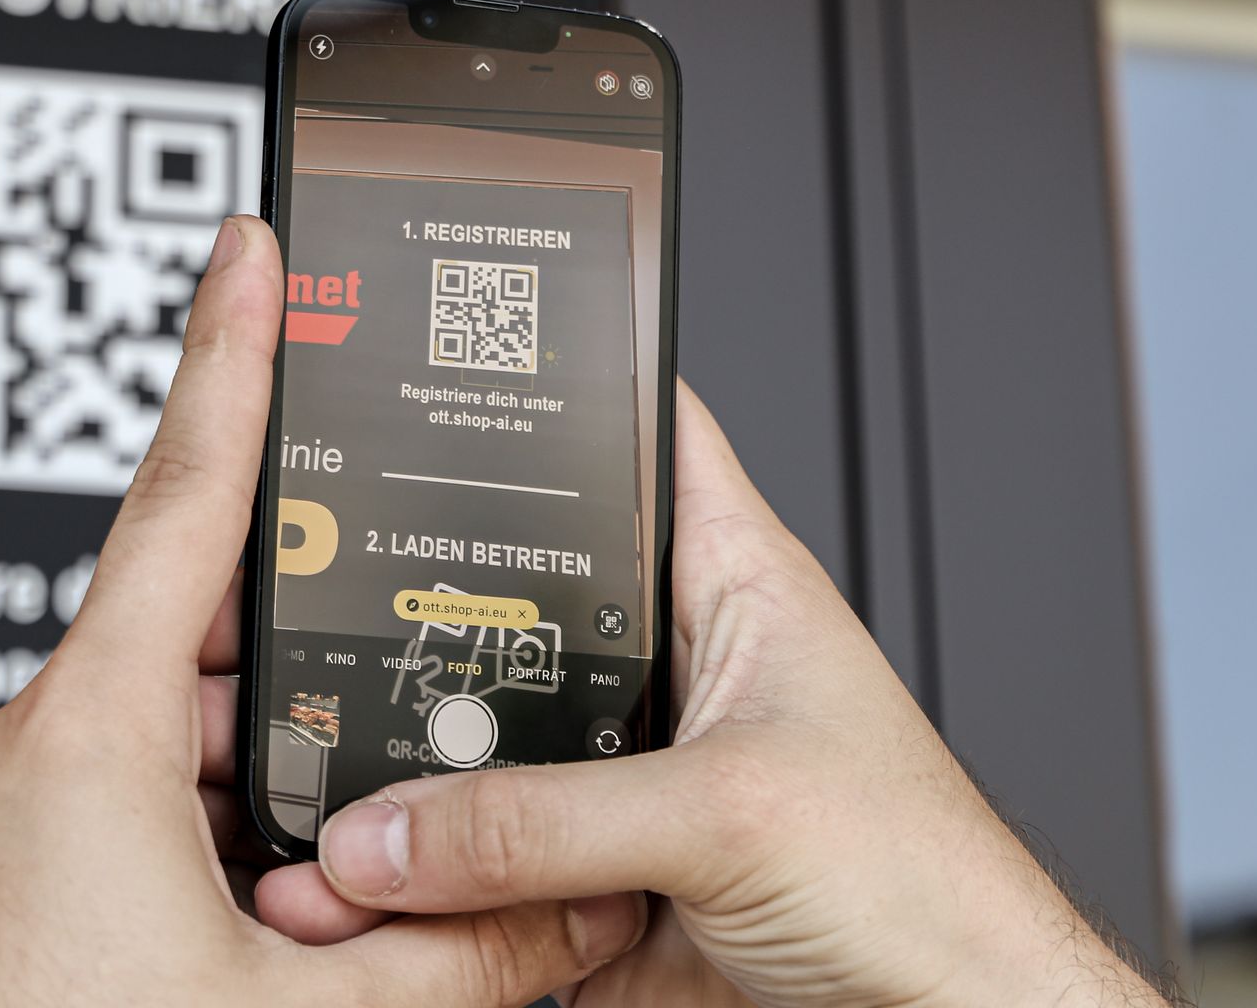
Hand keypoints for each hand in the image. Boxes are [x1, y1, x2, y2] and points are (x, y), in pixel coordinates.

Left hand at [0, 215, 644, 1007]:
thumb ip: (465, 955)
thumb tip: (582, 906)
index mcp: (74, 748)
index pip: (183, 498)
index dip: (234, 357)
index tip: (253, 257)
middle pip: (189, 670)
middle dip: (298, 721)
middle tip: (385, 793)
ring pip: (144, 761)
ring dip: (238, 817)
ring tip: (306, 926)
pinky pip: (84, 823)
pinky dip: (171, 858)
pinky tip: (229, 948)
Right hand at [261, 383, 1173, 1007]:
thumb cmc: (929, 885)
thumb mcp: (730, 813)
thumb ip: (549, 821)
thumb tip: (394, 831)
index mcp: (733, 586)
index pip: (643, 437)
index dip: (559, 386)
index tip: (448, 361)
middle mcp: (673, 673)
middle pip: (523, 606)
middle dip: (427, 620)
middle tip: (327, 619)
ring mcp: (630, 781)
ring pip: (489, 752)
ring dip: (417, 782)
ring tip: (330, 778)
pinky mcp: (600, 883)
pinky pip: (488, 878)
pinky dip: (433, 896)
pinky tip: (380, 891)